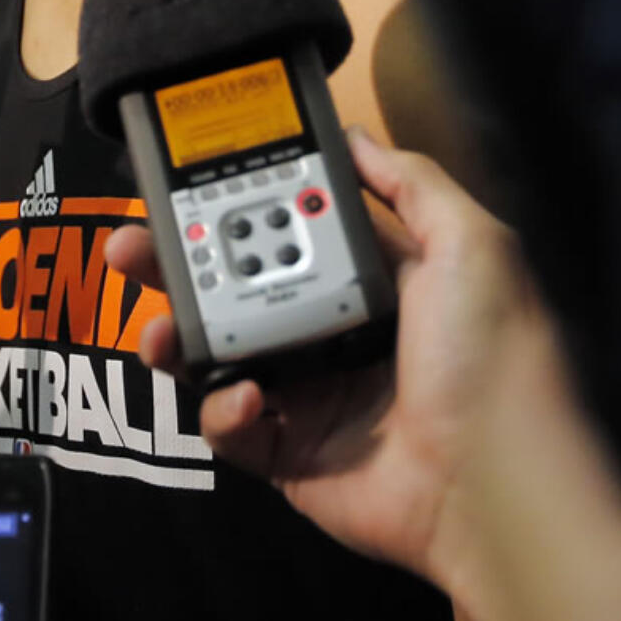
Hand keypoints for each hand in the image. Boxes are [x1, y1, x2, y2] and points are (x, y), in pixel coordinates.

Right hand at [105, 129, 529, 620]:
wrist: (494, 486)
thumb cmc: (486, 355)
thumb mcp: (468, 245)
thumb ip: (410, 182)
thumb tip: (353, 134)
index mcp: (368, 280)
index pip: (285, 231)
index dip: (236, 206)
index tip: (184, 185)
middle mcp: (330, 331)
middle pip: (234, 288)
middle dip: (175, 267)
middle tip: (126, 247)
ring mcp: (305, 395)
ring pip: (215, 356)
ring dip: (175, 338)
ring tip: (154, 330)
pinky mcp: (287, 455)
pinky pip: (230, 427)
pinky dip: (223, 410)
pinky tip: (246, 399)